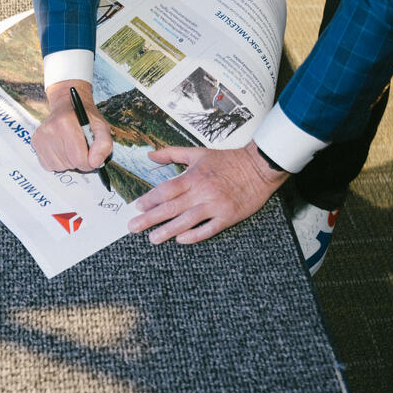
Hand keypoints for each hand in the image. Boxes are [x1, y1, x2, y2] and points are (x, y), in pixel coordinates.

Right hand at [32, 80, 112, 171]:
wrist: (68, 105)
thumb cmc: (86, 118)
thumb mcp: (102, 128)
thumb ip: (103, 145)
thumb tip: (95, 163)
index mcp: (67, 123)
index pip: (79, 159)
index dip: (89, 162)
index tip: (91, 155)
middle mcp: (50, 128)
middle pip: (69, 164)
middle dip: (79, 161)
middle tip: (81, 148)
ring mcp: (41, 135)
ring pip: (59, 166)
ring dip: (68, 162)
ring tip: (71, 147)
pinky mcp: (35, 141)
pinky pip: (48, 165)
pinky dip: (58, 162)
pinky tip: (62, 149)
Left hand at [130, 141, 288, 243]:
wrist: (258, 167)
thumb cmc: (228, 160)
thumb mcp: (198, 152)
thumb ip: (171, 154)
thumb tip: (150, 155)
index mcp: (193, 176)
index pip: (166, 190)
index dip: (150, 199)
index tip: (137, 207)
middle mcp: (202, 191)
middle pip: (171, 207)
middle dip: (150, 219)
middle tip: (133, 228)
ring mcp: (215, 205)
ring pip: (187, 221)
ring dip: (168, 231)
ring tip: (153, 239)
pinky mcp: (228, 216)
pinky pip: (208, 229)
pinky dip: (194, 236)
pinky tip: (181, 240)